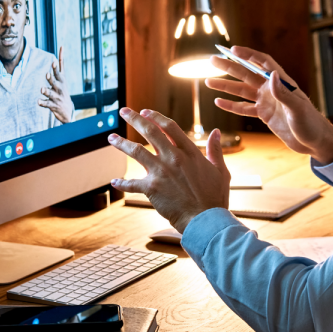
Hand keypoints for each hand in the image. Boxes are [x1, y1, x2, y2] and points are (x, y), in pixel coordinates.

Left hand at [39, 46, 72, 123]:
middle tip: (47, 74)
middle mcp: (59, 88)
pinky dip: (42, 103)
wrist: (67, 110)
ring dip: (46, 91)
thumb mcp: (63, 77)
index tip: (54, 60)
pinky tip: (38, 101)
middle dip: (51, 78)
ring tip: (42, 89)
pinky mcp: (53, 105)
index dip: (57, 65)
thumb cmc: (62, 90)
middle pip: (55, 81)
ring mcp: (56, 96)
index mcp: (61, 80)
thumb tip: (62, 46)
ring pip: (50, 93)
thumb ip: (60, 64)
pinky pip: (47, 104)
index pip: (59, 71)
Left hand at [107, 107, 230, 233]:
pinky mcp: (152, 188)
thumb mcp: (221, 170)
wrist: (205, 219)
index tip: (145, 112)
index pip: (170, 127)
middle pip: (150, 132)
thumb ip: (216, 150)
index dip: (156, 117)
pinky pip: (131, 184)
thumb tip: (215, 132)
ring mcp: (161, 172)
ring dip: (121, 143)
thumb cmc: (215, 197)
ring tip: (111, 137)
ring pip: (136, 151)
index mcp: (190, 152)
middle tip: (124, 111)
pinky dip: (122, 184)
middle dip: (135, 119)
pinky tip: (114, 182)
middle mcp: (174, 158)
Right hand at [205, 46, 332, 163]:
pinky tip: (219, 102)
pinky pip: (244, 108)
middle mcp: (272, 90)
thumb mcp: (298, 109)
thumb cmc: (311, 123)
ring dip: (226, 86)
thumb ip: (284, 93)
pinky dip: (231, 105)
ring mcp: (267, 102)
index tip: (232, 49)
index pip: (263, 63)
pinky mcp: (265, 115)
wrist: (315, 142)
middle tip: (212, 59)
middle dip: (229, 66)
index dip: (248, 55)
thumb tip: (271, 75)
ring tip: (208, 81)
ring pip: (242, 91)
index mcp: (282, 83)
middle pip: (247, 74)